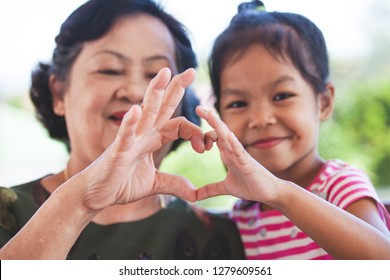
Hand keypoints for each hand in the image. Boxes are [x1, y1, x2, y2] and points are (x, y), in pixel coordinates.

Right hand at [77, 68, 202, 210]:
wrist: (96, 195)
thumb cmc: (121, 184)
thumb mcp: (154, 184)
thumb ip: (174, 184)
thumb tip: (195, 193)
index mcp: (152, 139)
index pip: (179, 125)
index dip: (195, 133)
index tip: (206, 147)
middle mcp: (143, 134)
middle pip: (162, 106)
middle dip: (176, 88)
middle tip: (192, 71)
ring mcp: (130, 140)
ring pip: (145, 112)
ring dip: (155, 92)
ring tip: (165, 72)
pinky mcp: (117, 152)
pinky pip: (124, 135)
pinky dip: (129, 123)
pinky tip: (135, 110)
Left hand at [195, 106, 280, 203]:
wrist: (270, 193)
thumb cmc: (251, 186)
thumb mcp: (225, 188)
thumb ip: (210, 190)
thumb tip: (194, 197)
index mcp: (227, 154)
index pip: (214, 138)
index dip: (203, 135)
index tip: (191, 136)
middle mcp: (233, 151)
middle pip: (220, 131)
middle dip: (210, 118)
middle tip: (198, 107)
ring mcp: (241, 155)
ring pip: (228, 137)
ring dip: (219, 125)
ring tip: (209, 114)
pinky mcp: (248, 163)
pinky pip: (240, 151)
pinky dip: (234, 143)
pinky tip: (228, 135)